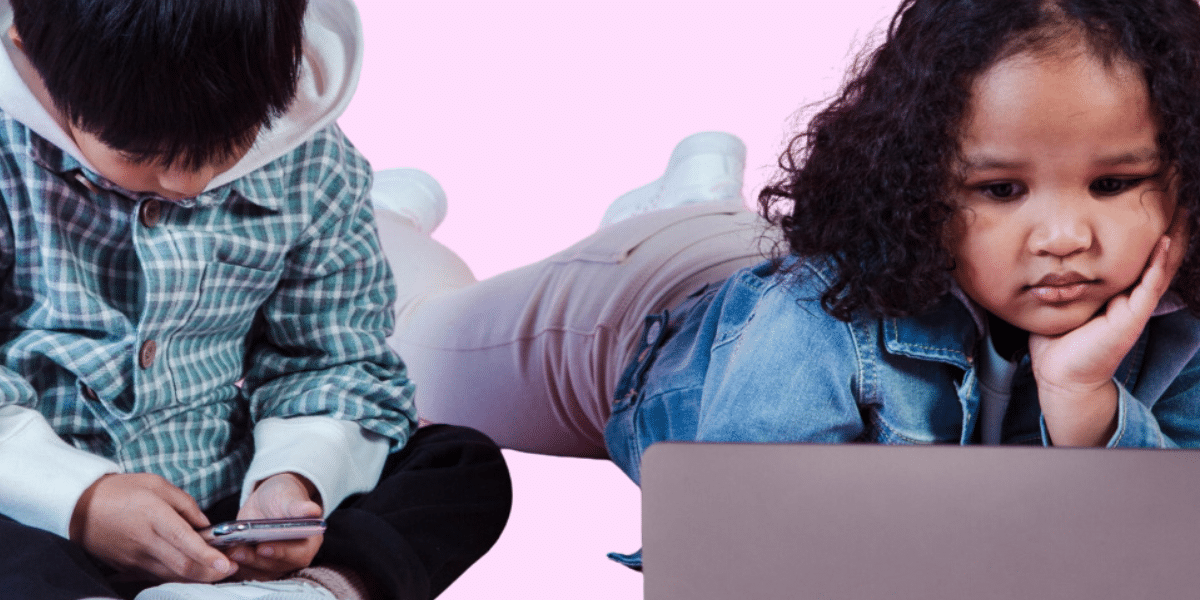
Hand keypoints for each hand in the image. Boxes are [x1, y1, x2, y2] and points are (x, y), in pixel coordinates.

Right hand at [70, 473, 236, 581]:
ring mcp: (136, 559)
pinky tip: (192, 571)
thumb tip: (205, 525)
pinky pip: (159, 576)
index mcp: (154, 517)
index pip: (186, 543)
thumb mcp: (157, 484)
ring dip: (198, 577)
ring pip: (173, 576)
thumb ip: (186, 504)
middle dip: (211, 572)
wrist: (78, 507)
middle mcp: (146, 542)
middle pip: (183, 567)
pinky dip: (179, 576)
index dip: (209, 557)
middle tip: (230, 569)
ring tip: (217, 570)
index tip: (227, 563)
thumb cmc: (120, 491)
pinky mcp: (129, 567)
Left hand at [226, 472, 323, 580]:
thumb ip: (299, 507)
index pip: (299, 554)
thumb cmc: (284, 496)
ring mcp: (276, 563)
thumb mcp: (289, 497)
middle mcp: (294, 557)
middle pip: (276, 566)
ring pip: (260, 571)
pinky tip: (224, 554)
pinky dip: (236, 563)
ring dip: (244, 563)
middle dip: (256, 559)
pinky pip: (248, 570)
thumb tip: (313, 510)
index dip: (282, 553)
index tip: (264, 547)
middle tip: (238, 550)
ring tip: (229, 551)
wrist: (269, 500)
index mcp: (309, 542)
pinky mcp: (259, 565)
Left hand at [1029, 210, 1188, 444]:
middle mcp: (1129, 296)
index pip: (1135, 255)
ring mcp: (1134, 306)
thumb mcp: (1060, 298)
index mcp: (1114, 291)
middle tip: (1174, 196)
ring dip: (1173, 239)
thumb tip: (1042, 251)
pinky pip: (1150, 285)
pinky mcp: (1132, 317)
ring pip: (1161, 267)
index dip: (1144, 230)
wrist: (1060, 375)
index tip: (1146, 199)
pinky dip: (1159, 263)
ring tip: (1181, 211)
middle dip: (1167, 227)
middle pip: (1155, 256)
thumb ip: (1061, 277)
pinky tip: (1166, 242)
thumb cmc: (1057, 340)